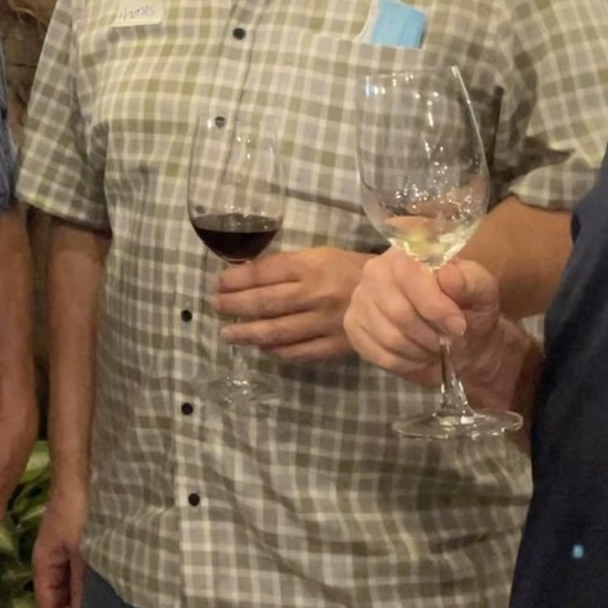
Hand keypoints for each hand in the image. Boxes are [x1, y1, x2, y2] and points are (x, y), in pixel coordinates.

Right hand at [32, 484, 87, 607]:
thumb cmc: (81, 515)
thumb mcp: (83, 552)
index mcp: (44, 562)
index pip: (46, 602)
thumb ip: (82, 583)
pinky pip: (78, 571)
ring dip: (79, 601)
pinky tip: (102, 591)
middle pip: (56, 595)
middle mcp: (50, 557)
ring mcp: (64, 548)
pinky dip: (87, 586)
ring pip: (69, 584)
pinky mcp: (78, 541)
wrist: (84, 476)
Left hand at [214, 246, 371, 363]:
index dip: (236, 280)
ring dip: (247, 333)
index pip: (263, 273)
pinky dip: (276, 352)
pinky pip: (298, 352)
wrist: (391, 293)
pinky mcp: (334, 345)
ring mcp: (324, 322)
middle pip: (265, 303)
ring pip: (277, 331)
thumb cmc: (348, 268)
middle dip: (234, 305)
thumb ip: (286, 266)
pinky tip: (262, 348)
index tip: (217, 283)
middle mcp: (314, 294)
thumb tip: (246, 277)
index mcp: (310, 266)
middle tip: (215, 307)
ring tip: (228, 334)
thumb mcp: (318, 255)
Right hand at [343, 249, 505, 387]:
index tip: (458, 326)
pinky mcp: (353, 325)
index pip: (408, 273)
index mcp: (408, 252)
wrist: (461, 342)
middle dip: (429, 334)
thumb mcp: (483, 293)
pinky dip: (404, 362)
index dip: (434, 305)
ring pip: (388, 336)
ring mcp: (360, 298)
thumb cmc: (471, 311)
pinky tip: (416, 355)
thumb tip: (447, 275)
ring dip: (419, 350)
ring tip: (433, 347)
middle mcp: (376, 269)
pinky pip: (377, 353)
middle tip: (447, 341)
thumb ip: (471, 281)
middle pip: (397, 310)